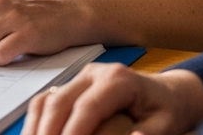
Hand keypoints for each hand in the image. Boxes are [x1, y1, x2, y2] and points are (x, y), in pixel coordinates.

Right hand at [23, 66, 202, 134]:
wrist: (166, 93)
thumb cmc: (165, 109)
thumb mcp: (165, 124)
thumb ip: (148, 134)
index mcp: (118, 80)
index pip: (87, 107)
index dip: (72, 132)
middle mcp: (95, 73)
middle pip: (60, 102)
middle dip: (47, 132)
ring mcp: (80, 77)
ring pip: (47, 100)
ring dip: (36, 128)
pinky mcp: (72, 86)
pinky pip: (46, 101)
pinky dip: (36, 122)